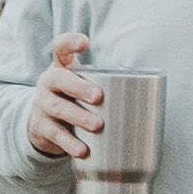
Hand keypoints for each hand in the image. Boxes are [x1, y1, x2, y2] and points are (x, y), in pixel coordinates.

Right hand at [20, 32, 103, 163]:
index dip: (70, 42)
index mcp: (61, 68)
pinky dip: (70, 143)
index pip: (60, 48)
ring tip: (98, 125)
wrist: (42, 126)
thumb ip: (106, 84)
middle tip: (99, 96)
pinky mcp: (40, 127)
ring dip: (79, 117)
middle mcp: (48, 83)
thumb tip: (153, 96)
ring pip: (58, 108)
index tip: (85, 42)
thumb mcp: (82, 87)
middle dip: (79, 87)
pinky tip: (82, 150)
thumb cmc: (73, 101)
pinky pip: (55, 135)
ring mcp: (42, 105)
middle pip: (59, 79)